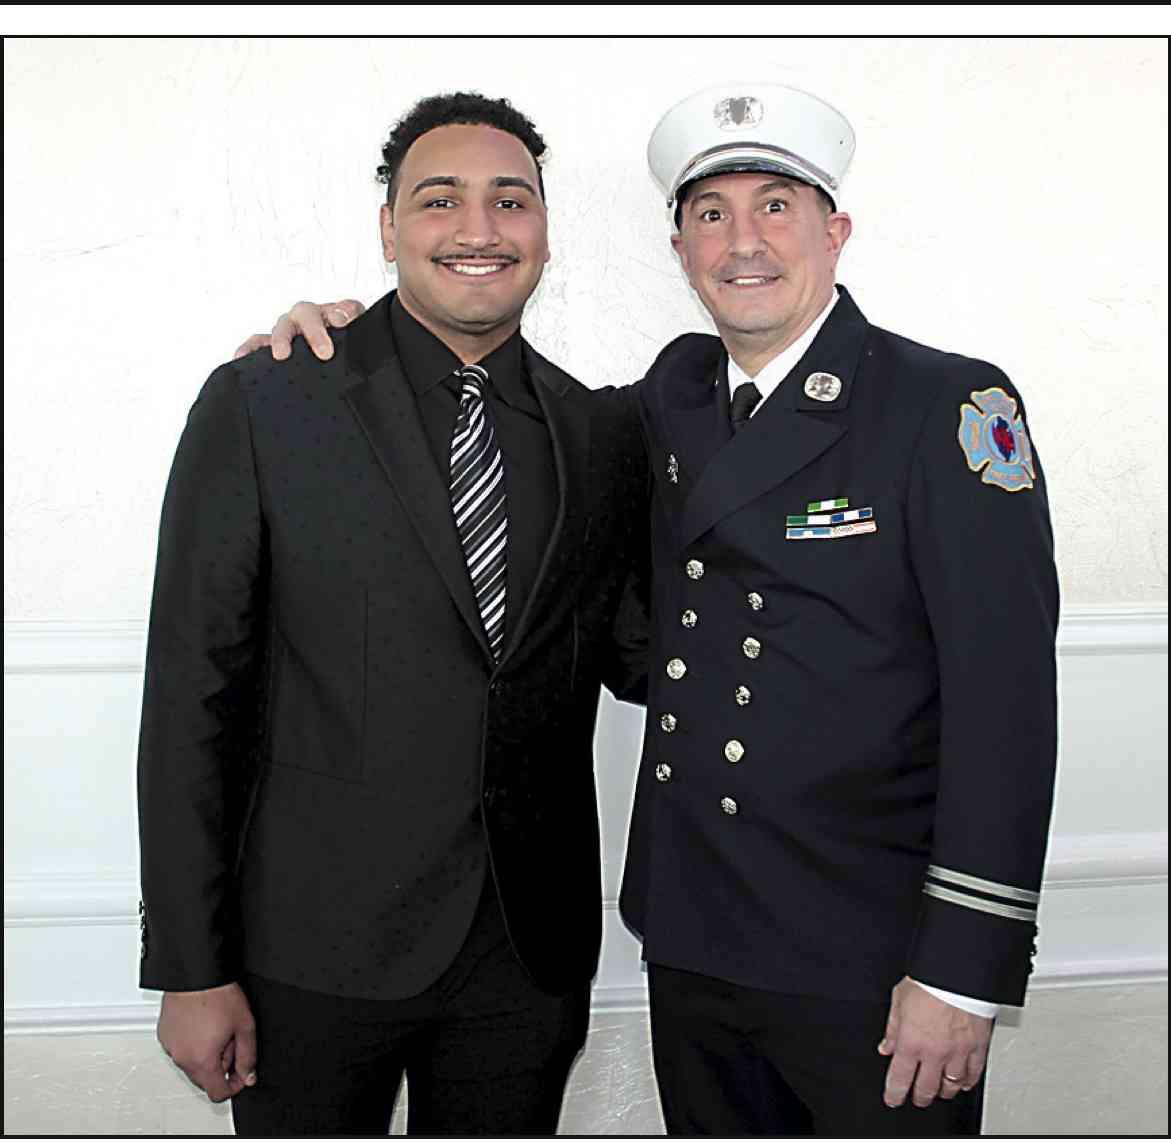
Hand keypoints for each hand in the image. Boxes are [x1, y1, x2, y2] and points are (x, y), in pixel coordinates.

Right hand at [157, 982, 258, 1102]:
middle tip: (231, 1039)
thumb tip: (248, 1075)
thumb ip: (248, 1056)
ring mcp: (171, 1047)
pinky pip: (181, 1048)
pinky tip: (203, 1023)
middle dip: (222, 1065)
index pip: (217, 1092)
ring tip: (217, 1027)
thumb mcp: (244, 1026)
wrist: (196, 974)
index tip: (242, 1073)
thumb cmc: (218, 995)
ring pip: (192, 1063)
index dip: (234, 1085)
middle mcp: (182, 1059)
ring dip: (206, 1054)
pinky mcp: (164, 1035)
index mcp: (202, 1061)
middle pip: (205, 1078)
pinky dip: (193, 1043)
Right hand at [232, 298, 365, 361]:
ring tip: (281, 355)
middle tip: (324, 353)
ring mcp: (290, 331)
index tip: (341, 322)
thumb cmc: (344, 350)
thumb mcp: (358, 341)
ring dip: (282, 339)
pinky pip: (258, 343)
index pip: (341, 308)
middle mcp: (310, 320)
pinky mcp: (272, 345)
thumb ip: (355, 324)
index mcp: (335, 316)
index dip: (341, 311)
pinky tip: (242, 357)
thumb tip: (343, 316)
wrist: (331, 370)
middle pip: (307, 314)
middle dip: (314, 332)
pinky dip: (250, 349)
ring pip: (282, 327)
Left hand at [878, 977, 991, 1108]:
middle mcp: (934, 1053)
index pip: (899, 1078)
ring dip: (943, 1091)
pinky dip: (967, 1082)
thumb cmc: (928, 982)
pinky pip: (973, 1074)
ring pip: (950, 1086)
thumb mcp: (898, 1000)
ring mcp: (957, 1053)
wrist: (956, 973)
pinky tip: (962, 1083)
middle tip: (917, 1098)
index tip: (893, 1098)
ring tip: (938, 1091)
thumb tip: (886, 1046)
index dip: (894, 1093)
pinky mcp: (977, 1048)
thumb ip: (892, 1027)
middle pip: (926, 1088)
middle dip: (919, 1097)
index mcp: (911, 1042)